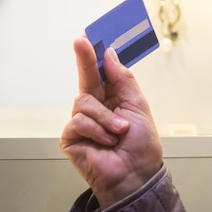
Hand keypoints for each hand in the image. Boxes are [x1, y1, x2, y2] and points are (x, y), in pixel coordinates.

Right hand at [60, 36, 162, 208]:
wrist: (135, 174)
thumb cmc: (140, 144)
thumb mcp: (138, 105)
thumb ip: (122, 79)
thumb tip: (109, 54)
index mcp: (112, 98)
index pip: (100, 72)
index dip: (93, 55)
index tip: (88, 38)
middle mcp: (95, 107)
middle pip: (85, 78)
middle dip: (84, 59)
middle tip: (81, 41)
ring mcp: (82, 121)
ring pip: (84, 103)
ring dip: (106, 118)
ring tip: (119, 132)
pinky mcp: (71, 137)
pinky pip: (80, 121)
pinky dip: (97, 130)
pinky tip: (106, 142)